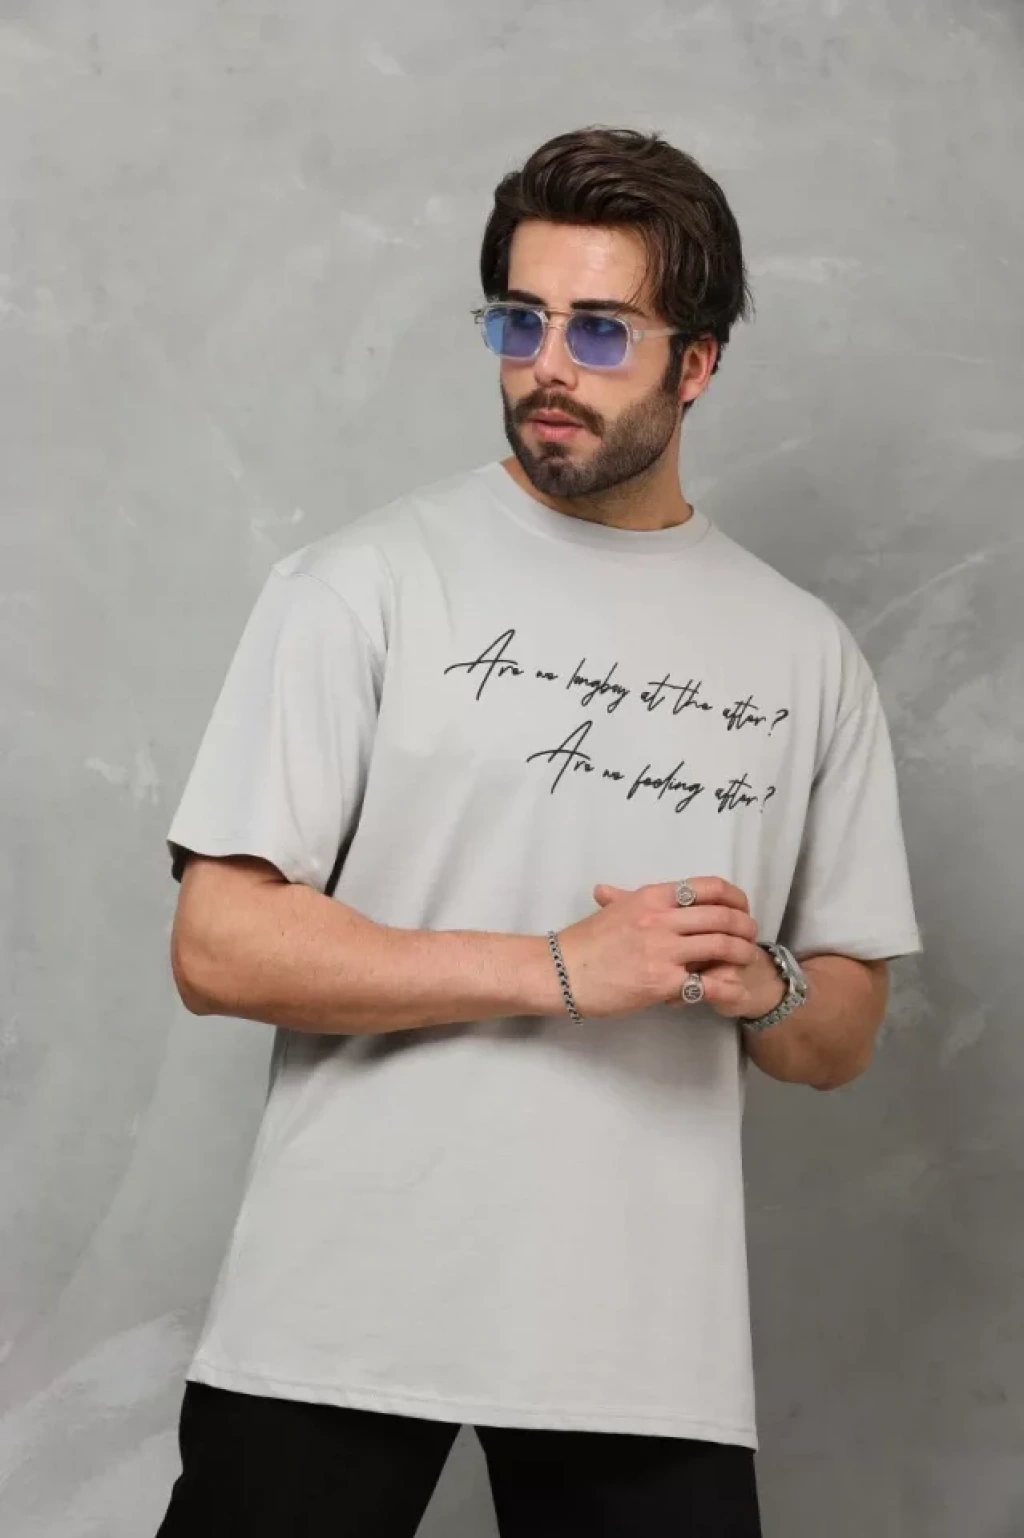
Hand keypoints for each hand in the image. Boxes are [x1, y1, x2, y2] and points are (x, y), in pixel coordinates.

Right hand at [554, 876, 760, 1019]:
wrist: (561, 972)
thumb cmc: (583, 943)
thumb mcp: (609, 911)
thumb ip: (621, 899)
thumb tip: (609, 891)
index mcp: (652, 896)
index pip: (708, 887)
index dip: (735, 897)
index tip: (741, 908)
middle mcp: (661, 918)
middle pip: (723, 916)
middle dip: (746, 926)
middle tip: (751, 936)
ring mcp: (663, 950)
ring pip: (722, 945)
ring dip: (741, 953)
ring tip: (745, 960)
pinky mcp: (662, 981)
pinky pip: (707, 982)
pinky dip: (724, 985)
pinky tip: (727, 988)